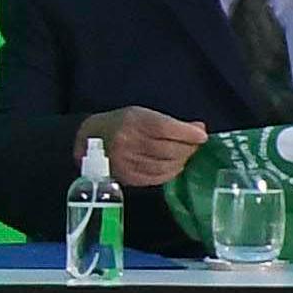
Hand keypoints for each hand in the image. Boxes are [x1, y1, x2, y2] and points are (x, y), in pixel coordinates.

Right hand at [80, 107, 209, 187]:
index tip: (202, 136)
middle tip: (194, 146)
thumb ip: (171, 123)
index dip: (188, 134)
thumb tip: (199, 130)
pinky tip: (174, 166)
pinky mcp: (128, 177)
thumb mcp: (143, 114)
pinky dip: (171, 172)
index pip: (166, 129)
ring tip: (184, 155)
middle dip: (188, 148)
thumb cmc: (120, 123)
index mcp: (132, 121)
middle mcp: (128, 142)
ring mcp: (127, 162)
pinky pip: (157, 178)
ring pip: (166, 165)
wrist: (90, 139)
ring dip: (181, 161)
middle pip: (169, 149)